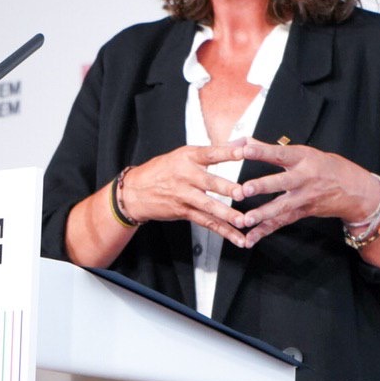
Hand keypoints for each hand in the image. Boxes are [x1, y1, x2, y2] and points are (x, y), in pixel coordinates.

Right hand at [124, 141, 251, 247]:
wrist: (135, 191)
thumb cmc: (163, 169)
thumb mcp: (183, 154)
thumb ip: (214, 152)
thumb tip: (243, 142)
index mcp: (188, 157)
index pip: (210, 153)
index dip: (227, 152)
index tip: (244, 151)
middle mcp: (185, 175)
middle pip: (209, 182)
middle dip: (226, 188)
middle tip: (242, 193)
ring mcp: (184, 195)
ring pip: (208, 206)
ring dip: (226, 214)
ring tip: (243, 221)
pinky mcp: (183, 211)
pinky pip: (207, 222)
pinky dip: (224, 231)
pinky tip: (238, 238)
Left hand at [234, 140, 379, 245]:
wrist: (355, 190)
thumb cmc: (323, 166)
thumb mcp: (302, 152)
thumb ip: (268, 148)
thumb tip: (241, 142)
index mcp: (302, 158)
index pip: (280, 153)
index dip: (262, 151)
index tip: (244, 151)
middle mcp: (304, 178)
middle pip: (281, 182)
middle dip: (262, 186)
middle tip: (244, 189)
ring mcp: (304, 197)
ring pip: (282, 207)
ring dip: (262, 214)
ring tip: (245, 219)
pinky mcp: (302, 212)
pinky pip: (281, 223)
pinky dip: (264, 231)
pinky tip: (249, 239)